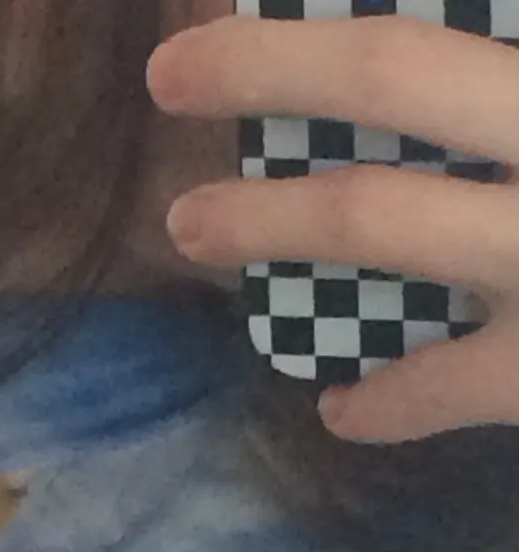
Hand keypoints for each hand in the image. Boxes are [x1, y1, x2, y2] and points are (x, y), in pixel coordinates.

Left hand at [149, 15, 518, 441]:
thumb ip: (495, 97)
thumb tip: (428, 87)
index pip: (420, 26)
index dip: (311, 21)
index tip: (224, 11)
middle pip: (390, 71)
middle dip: (263, 68)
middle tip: (165, 76)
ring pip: (373, 216)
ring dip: (266, 221)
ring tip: (188, 225)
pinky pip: (436, 386)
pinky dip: (378, 404)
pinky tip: (340, 410)